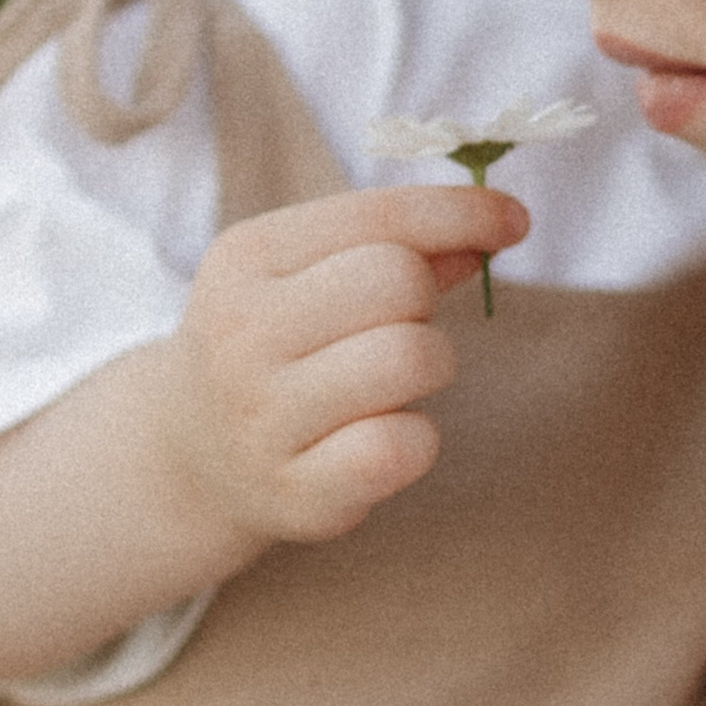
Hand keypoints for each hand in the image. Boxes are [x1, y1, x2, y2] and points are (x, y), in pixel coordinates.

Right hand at [151, 183, 526, 549]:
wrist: (191, 453)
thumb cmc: (276, 344)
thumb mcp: (307, 273)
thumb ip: (398, 244)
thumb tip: (500, 222)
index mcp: (246, 258)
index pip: (379, 218)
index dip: (463, 213)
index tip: (514, 222)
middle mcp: (241, 334)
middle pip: (399, 282)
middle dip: (423, 303)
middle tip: (393, 329)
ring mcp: (262, 419)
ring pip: (412, 358)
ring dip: (427, 366)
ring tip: (387, 383)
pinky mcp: (296, 493)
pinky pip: (404, 446)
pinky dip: (416, 439)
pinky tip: (381, 439)